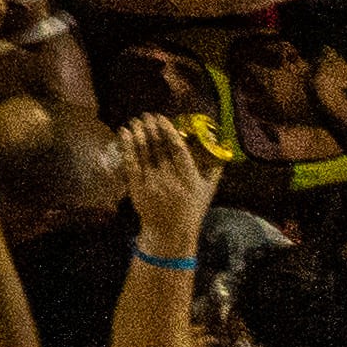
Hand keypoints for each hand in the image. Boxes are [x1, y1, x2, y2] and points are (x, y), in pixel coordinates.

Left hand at [114, 110, 215, 243]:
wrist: (170, 231)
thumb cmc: (191, 208)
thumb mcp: (207, 190)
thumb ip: (214, 168)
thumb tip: (222, 146)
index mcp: (189, 179)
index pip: (178, 150)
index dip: (169, 131)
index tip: (162, 118)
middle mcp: (170, 180)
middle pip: (159, 147)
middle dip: (151, 127)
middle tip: (146, 115)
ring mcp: (152, 184)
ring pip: (143, 152)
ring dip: (138, 133)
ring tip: (135, 121)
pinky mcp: (137, 188)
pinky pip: (131, 162)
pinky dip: (127, 146)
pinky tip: (124, 133)